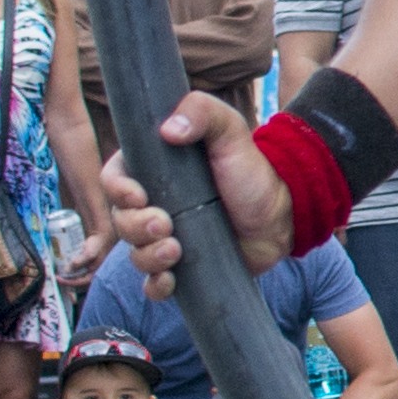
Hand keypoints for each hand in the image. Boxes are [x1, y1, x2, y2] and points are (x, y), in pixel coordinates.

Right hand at [99, 92, 295, 298]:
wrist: (282, 213)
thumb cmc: (252, 169)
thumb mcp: (230, 130)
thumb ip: (203, 112)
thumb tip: (169, 129)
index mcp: (155, 171)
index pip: (115, 178)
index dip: (117, 189)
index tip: (137, 195)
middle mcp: (154, 205)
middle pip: (121, 220)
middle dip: (136, 226)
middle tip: (166, 224)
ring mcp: (165, 238)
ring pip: (135, 254)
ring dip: (148, 255)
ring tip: (176, 249)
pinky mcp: (181, 267)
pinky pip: (153, 284)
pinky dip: (156, 286)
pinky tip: (170, 280)